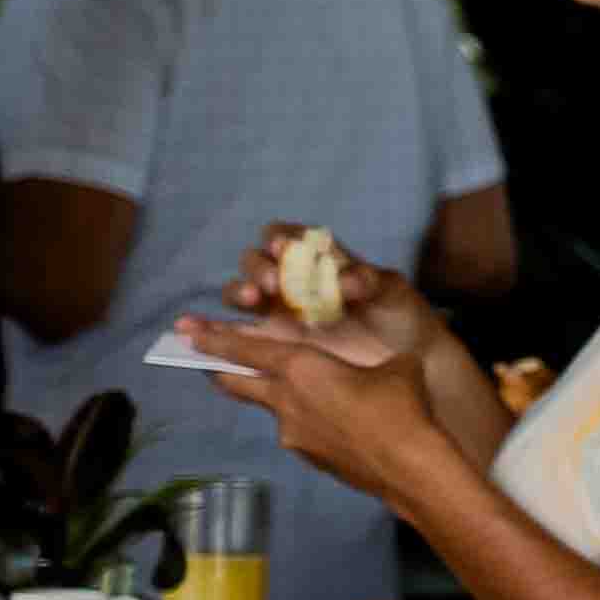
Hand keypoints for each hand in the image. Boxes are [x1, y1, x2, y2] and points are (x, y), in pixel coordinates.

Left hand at [184, 316, 456, 507]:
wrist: (410, 468)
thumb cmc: (402, 408)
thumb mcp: (397, 369)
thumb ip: (376, 364)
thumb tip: (388, 368)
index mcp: (302, 368)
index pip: (247, 349)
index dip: (216, 338)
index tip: (187, 332)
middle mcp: (286, 400)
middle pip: (237, 383)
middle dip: (218, 369)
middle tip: (203, 361)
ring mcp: (294, 434)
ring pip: (275, 409)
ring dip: (280, 400)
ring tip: (313, 398)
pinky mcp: (310, 458)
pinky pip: (302, 433)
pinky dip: (312, 424)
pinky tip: (343, 428)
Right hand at [220, 226, 438, 367]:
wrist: (410, 360)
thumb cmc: (401, 316)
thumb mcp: (394, 293)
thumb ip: (371, 281)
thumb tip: (345, 280)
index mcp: (317, 260)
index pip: (285, 238)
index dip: (279, 240)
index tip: (285, 250)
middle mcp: (291, 282)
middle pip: (256, 264)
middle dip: (259, 270)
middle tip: (273, 287)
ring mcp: (278, 313)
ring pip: (240, 294)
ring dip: (239, 293)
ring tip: (253, 302)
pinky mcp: (271, 345)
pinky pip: (233, 336)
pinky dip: (208, 331)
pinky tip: (188, 331)